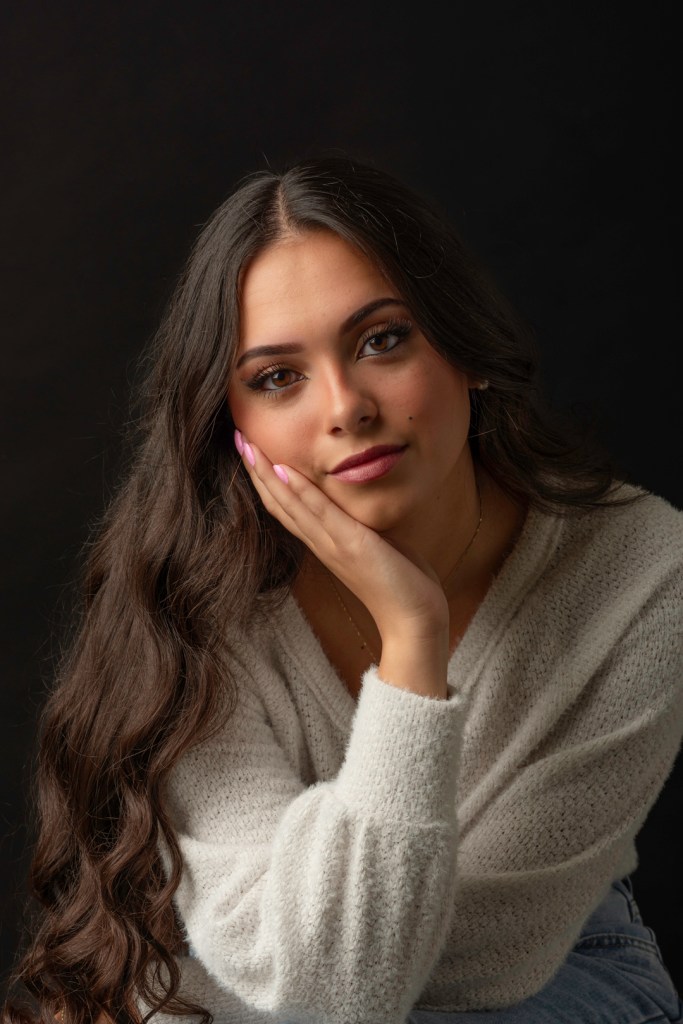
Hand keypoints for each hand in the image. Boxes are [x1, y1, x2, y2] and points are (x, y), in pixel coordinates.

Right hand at [237, 433, 448, 695]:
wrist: (414, 621)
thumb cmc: (401, 584)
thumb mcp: (375, 545)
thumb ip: (359, 526)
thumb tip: (358, 507)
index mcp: (324, 543)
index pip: (286, 507)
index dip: (265, 480)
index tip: (250, 451)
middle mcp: (320, 543)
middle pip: (277, 502)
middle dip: (255, 470)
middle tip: (236, 438)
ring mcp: (332, 545)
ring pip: (289, 504)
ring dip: (265, 473)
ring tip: (246, 445)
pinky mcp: (351, 545)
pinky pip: (319, 513)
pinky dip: (298, 491)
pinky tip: (282, 469)